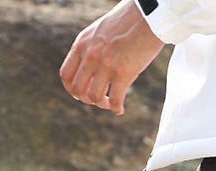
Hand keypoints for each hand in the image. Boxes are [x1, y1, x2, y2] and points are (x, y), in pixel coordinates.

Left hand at [59, 0, 164, 115]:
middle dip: (87, 100)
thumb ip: (93, 47)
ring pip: (94, 97)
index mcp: (83, 43)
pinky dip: (116, 109)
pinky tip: (120, 109)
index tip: (84, 93)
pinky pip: (114, 101)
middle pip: (78, 90)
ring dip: (102, 105)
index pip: (66, 75)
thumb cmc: (130, 22)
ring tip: (110, 103)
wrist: (149, 16)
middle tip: (100, 99)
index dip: (73, 90)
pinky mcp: (123, 73)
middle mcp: (91, 54)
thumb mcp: (101, 31)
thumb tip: (93, 67)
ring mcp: (106, 64)